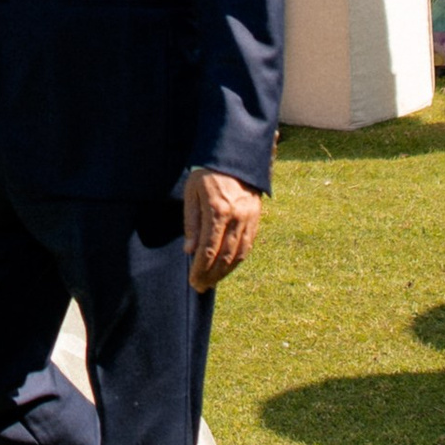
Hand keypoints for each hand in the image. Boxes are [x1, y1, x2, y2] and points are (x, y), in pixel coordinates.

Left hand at [184, 168, 263, 292]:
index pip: (208, 249)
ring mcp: (248, 219)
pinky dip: (237, 261)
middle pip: (224, 256)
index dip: (201, 269)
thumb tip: (189, 251)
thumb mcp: (192, 192)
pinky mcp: (255, 219)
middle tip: (201, 287)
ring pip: (238, 254)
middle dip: (212, 275)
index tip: (194, 281)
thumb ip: (191, 222)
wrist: (235, 157)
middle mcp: (236, 217)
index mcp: (217, 210)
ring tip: (212, 282)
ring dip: (225, 272)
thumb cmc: (207, 174)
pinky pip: (248, 246)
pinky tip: (227, 267)